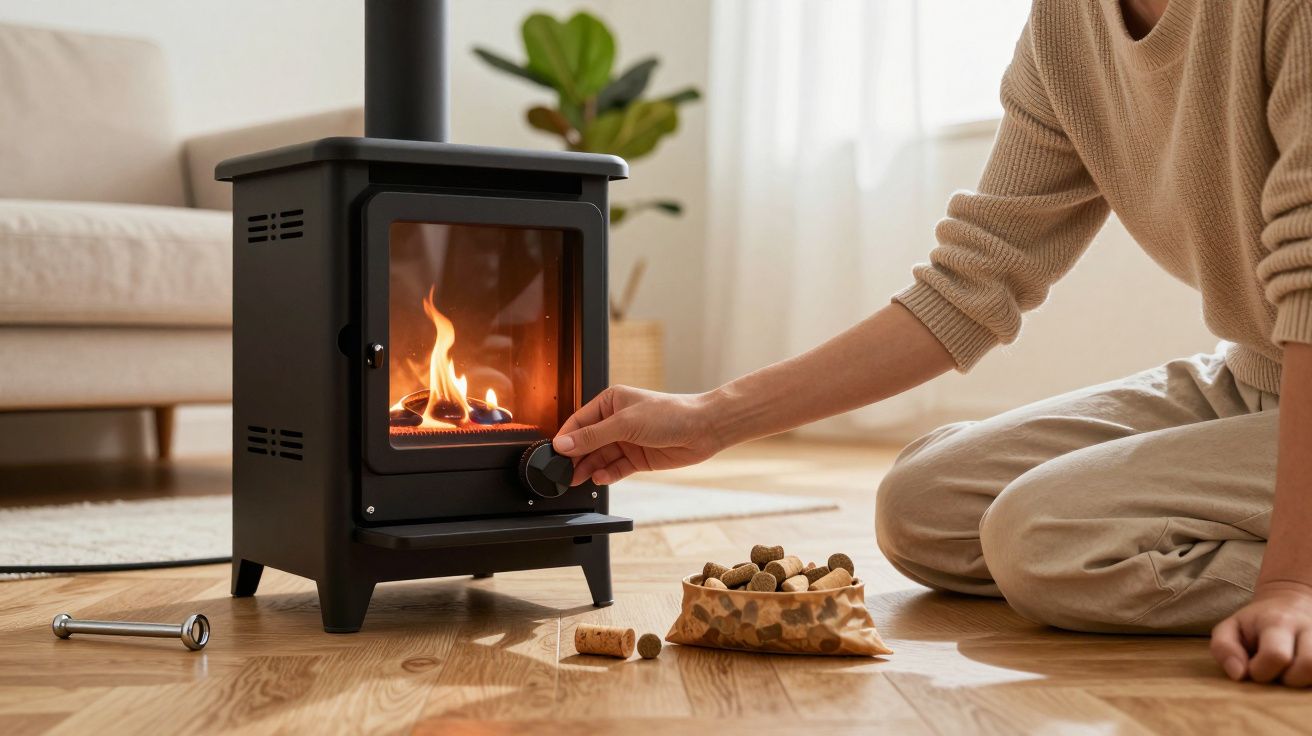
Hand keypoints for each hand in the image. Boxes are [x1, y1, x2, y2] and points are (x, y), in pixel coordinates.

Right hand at [552, 385, 722, 485]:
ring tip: (578, 480)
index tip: (553, 454)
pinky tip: (600, 478)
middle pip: (587, 442)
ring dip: (588, 468)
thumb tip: (564, 444)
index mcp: (610, 402)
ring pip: (599, 458)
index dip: (566, 438)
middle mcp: (616, 421)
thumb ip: (593, 436)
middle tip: (563, 473)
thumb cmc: (669, 414)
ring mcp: (627, 441)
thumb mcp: (625, 423)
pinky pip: (615, 468)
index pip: (579, 422)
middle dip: (575, 458)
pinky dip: (607, 475)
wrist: (703, 429)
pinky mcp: (637, 459)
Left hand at [1211, 581, 1311, 686]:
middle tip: (1276, 671)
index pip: (1276, 655)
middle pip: (1308, 666)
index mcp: (1277, 622)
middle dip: (1288, 678)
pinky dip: (1311, 679)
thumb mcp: (1230, 628)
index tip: (1253, 667)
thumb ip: (1224, 649)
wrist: (1292, 603)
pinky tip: (1302, 672)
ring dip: (1304, 681)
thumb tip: (1238, 674)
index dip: (1261, 671)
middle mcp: (1307, 627)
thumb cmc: (1255, 623)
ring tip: (1291, 673)